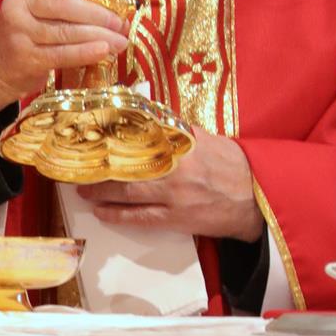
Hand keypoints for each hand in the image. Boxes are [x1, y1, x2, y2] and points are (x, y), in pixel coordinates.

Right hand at [0, 0, 131, 109]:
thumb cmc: (30, 27)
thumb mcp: (42, 4)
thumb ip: (73, 1)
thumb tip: (120, 13)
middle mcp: (22, 2)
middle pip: (66, 4)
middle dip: (99, 14)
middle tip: (121, 23)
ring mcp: (20, 30)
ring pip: (66, 31)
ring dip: (98, 37)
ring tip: (120, 42)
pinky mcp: (24, 56)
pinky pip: (60, 54)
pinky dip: (84, 53)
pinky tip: (103, 52)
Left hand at [82, 132, 263, 240]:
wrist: (256, 197)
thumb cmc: (230, 164)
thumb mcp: (203, 137)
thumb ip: (174, 130)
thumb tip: (147, 116)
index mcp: (180, 145)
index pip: (138, 139)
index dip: (112, 142)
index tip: (93, 139)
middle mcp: (174, 169)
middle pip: (126, 168)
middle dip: (100, 169)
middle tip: (79, 168)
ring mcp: (174, 196)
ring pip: (127, 194)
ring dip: (101, 192)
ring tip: (83, 190)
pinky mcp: (177, 219)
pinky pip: (140, 218)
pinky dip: (117, 215)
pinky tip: (101, 211)